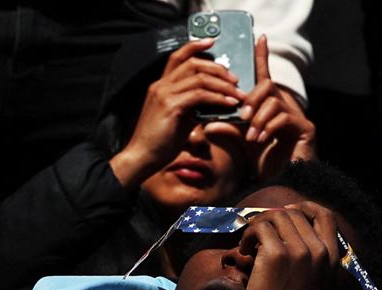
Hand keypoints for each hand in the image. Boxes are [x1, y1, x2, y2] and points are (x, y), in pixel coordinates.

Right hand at [110, 39, 246, 188]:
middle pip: (193, 64)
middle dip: (218, 68)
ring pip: (199, 78)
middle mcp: (161, 85)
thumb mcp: (179, 119)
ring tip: (238, 93)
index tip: (211, 41)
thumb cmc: (161, 141)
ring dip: (223, 84)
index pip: (178, 57)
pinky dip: (218, 98)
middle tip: (235, 79)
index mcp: (161, 86)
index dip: (194, 46)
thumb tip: (214, 102)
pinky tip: (230, 103)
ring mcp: (164, 94)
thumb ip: (192, 107)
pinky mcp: (171, 107)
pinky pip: (200, 95)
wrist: (143, 156)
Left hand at [203, 35, 315, 177]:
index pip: (265, 78)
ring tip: (250, 135)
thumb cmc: (264, 167)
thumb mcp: (241, 145)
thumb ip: (228, 131)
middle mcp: (287, 108)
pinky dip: (268, 127)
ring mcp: (299, 118)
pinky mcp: (306, 129)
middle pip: (268, 87)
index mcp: (272, 108)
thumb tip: (208, 123)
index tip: (259, 37)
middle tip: (241, 115)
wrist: (283, 187)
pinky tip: (260, 139)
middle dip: (251, 99)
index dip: (262, 57)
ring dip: (257, 117)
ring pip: (274, 101)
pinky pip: (284, 117)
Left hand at [237, 201, 340, 289]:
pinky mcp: (276, 254)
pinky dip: (248, 236)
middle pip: (295, 214)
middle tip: (259, 233)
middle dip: (272, 219)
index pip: (326, 216)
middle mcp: (319, 251)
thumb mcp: (314, 281)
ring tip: (251, 245)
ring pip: (276, 216)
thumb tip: (291, 228)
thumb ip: (312, 256)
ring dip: (258, 226)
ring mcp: (299, 251)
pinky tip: (245, 252)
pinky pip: (260, 228)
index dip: (305, 207)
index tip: (286, 211)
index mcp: (332, 258)